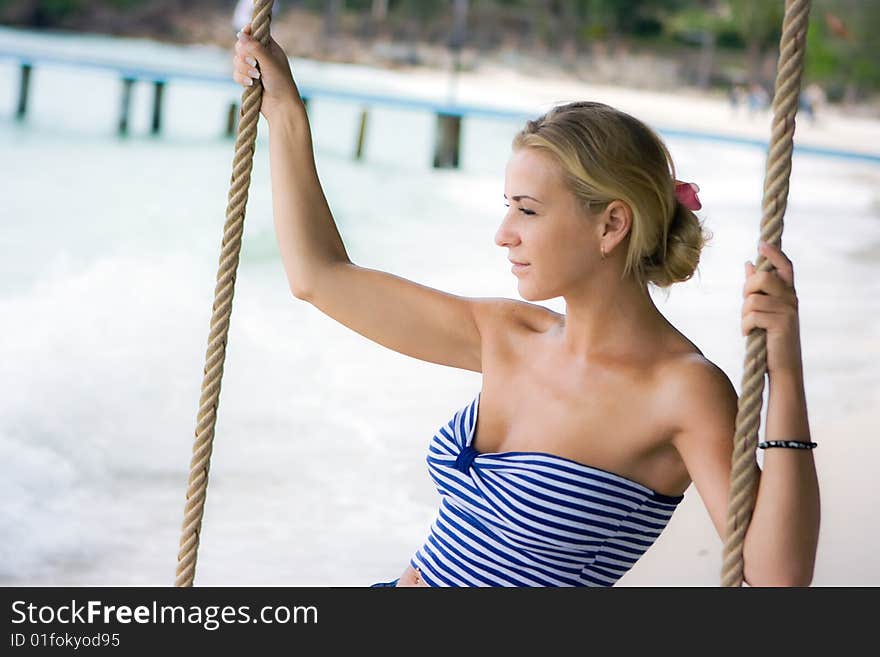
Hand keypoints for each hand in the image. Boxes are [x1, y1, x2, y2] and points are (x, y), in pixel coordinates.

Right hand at [232, 22, 305, 122]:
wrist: (281, 107)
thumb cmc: (281, 83)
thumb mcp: (269, 62)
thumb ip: (255, 47)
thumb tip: (240, 34)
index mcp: (270, 47)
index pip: (255, 32)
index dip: (248, 32)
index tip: (244, 34)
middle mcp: (261, 56)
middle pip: (241, 46)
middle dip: (244, 55)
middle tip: (254, 64)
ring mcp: (253, 68)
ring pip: (236, 61)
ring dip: (244, 69)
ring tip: (256, 77)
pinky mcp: (248, 80)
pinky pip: (236, 74)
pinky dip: (241, 79)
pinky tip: (251, 85)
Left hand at [742, 241, 803, 377]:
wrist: (782, 366)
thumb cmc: (770, 337)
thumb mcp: (763, 309)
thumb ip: (757, 288)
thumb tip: (749, 263)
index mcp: (788, 293)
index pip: (785, 266)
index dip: (774, 254)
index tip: (761, 244)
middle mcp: (791, 298)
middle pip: (762, 277)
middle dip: (746, 290)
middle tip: (745, 306)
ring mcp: (788, 310)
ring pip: (752, 299)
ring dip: (744, 314)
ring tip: (749, 326)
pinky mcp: (781, 323)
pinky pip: (752, 316)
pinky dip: (745, 326)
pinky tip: (749, 334)